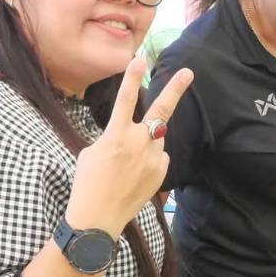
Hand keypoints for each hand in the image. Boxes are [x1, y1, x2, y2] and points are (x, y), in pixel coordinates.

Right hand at [67, 57, 192, 236]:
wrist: (99, 218)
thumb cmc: (88, 183)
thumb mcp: (93, 152)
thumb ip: (115, 138)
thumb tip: (130, 136)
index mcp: (116, 135)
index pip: (126, 99)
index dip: (133, 77)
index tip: (140, 58)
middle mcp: (138, 143)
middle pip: (161, 110)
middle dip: (175, 89)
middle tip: (188, 73)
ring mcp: (153, 158)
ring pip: (156, 138)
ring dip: (146, 141)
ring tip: (127, 163)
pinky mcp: (161, 172)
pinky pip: (158, 157)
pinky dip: (149, 160)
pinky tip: (134, 176)